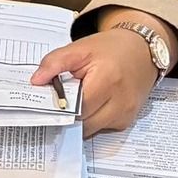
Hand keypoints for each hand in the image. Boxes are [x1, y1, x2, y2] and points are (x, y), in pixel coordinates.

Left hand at [31, 27, 165, 136]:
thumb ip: (54, 63)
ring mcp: (126, 114)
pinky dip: (92, 119)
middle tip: (57, 103)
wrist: (141, 51)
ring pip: (91, 129)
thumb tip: (36, 82)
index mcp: (107, 79)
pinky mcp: (127, 121)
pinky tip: (90, 104)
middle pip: (83, 123)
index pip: (76, 107)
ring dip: (80, 119)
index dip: (59, 107)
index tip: (45, 103)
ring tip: (74, 101)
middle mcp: (121, 102)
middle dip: (68, 115)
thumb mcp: (79, 48)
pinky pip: (102, 128)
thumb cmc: (110, 49)